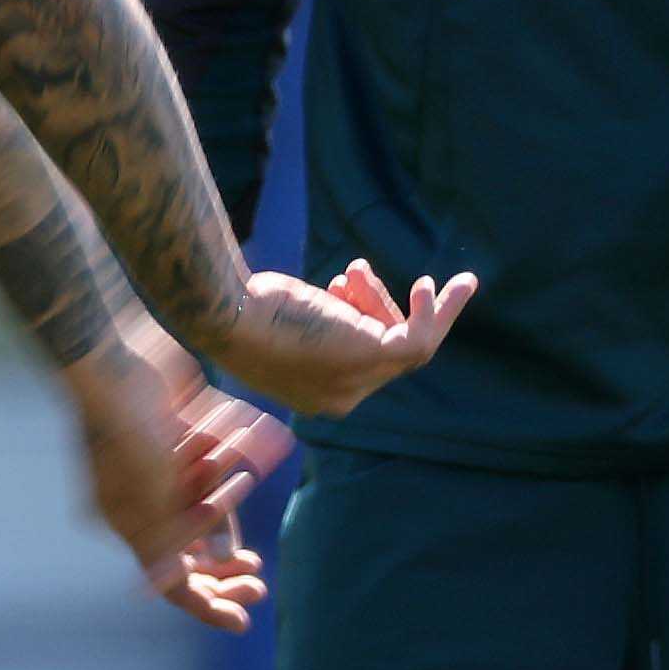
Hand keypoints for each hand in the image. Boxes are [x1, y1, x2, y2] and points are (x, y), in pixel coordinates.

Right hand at [64, 319, 288, 627]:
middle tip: (258, 582)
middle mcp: (141, 501)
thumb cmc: (127, 425)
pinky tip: (251, 464)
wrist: (117, 353)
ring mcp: (160, 468)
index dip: (205, 605)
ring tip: (248, 519)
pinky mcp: (180, 436)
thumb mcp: (149, 491)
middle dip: (223, 572)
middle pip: (188, 553)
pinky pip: (212, 468)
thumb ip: (167, 537)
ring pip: (203, 510)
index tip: (243, 620)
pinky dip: (230, 472)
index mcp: (126, 523)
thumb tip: (187, 582)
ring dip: (226, 517)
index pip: (167, 581)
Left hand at [206, 257, 473, 420]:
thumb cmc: (245, 313)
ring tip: (373, 273)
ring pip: (409, 344)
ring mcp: (358, 383)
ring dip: (413, 306)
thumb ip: (318, 320)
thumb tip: (338, 296)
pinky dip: (437, 312)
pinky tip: (433, 286)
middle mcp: (341, 397)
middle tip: (350, 271)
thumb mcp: (288, 320)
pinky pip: (421, 339)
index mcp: (319, 394)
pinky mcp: (374, 358)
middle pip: (383, 347)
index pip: (362, 361)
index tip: (349, 283)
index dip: (363, 319)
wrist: (231, 316)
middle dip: (372, 306)